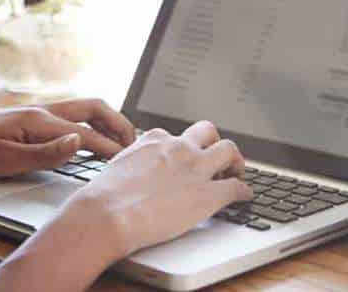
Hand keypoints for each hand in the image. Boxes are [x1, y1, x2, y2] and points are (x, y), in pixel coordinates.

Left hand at [0, 98, 136, 179]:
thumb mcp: (7, 160)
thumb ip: (45, 153)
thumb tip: (78, 143)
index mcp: (39, 120)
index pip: (86, 133)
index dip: (109, 147)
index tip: (127, 160)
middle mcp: (42, 110)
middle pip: (93, 108)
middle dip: (117, 123)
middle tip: (132, 143)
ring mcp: (38, 112)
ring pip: (84, 108)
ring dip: (107, 120)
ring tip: (121, 139)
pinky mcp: (33, 118)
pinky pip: (72, 115)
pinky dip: (92, 122)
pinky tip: (94, 135)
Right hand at [59, 120, 253, 260]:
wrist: (107, 215)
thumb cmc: (102, 198)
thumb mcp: (117, 166)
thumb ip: (133, 163)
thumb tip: (132, 173)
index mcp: (154, 140)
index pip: (176, 136)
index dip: (184, 147)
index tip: (185, 157)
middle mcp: (178, 148)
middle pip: (208, 132)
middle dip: (214, 142)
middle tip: (216, 158)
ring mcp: (196, 169)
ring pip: (229, 150)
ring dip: (236, 161)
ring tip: (236, 171)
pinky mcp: (208, 194)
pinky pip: (236, 187)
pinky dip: (244, 190)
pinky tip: (245, 196)